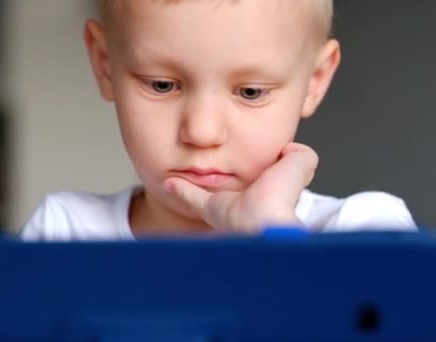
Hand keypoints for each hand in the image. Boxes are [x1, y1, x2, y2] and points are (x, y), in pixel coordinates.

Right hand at [162, 142, 317, 233]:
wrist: (263, 221)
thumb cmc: (282, 196)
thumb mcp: (302, 162)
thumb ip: (298, 152)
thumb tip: (287, 147)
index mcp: (271, 190)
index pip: (265, 178)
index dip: (262, 168)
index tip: (256, 158)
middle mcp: (250, 199)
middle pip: (236, 185)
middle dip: (229, 177)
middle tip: (220, 164)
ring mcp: (230, 206)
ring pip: (212, 193)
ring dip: (201, 183)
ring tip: (188, 171)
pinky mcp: (212, 210)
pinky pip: (193, 197)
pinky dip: (180, 189)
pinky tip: (169, 182)